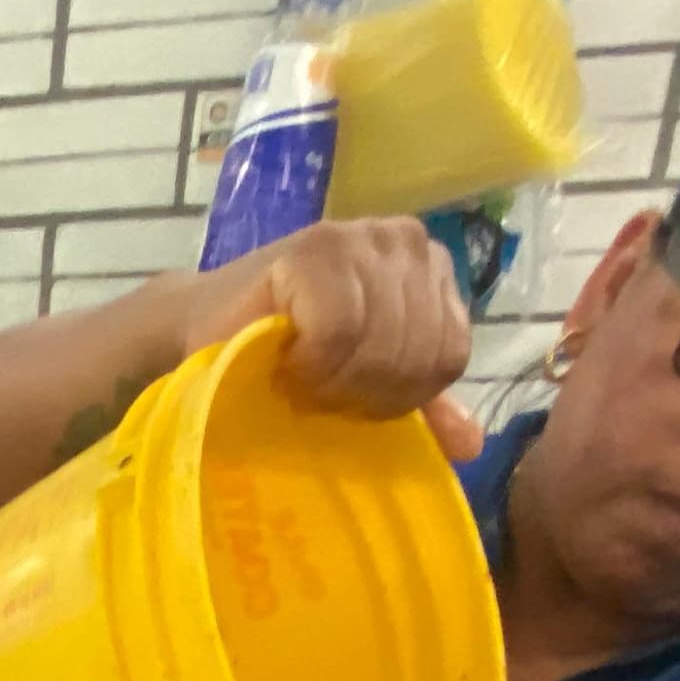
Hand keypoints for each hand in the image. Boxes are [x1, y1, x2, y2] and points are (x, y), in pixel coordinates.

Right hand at [182, 217, 474, 440]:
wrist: (207, 328)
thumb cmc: (288, 355)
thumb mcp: (367, 381)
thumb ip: (422, 403)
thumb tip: (472, 443)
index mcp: (432, 270)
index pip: (450, 354)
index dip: (403, 396)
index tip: (353, 398)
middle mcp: (408, 241)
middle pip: (417, 351)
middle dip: (365, 392)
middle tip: (320, 392)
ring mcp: (364, 236)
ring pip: (382, 343)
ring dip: (336, 381)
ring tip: (305, 377)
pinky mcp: (318, 246)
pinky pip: (340, 330)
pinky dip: (313, 361)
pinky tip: (291, 360)